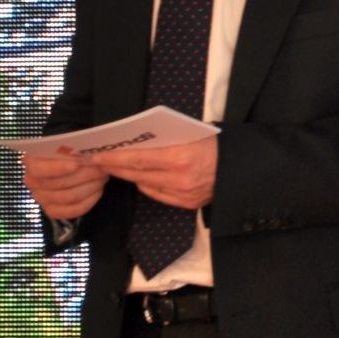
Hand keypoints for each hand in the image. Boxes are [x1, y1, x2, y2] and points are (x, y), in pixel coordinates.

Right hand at [24, 152, 108, 219]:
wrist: (80, 166)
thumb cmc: (74, 152)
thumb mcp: (73, 144)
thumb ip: (74, 148)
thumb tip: (83, 154)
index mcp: (32, 161)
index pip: (39, 169)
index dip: (57, 168)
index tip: (76, 165)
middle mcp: (32, 181)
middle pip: (57, 184)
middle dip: (83, 175)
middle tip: (100, 168)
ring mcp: (41, 197)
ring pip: (67, 197)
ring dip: (89, 186)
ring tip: (101, 177)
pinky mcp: (52, 210)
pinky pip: (72, 210)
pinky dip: (88, 201)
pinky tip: (97, 190)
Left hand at [90, 137, 217, 209]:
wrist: (241, 167)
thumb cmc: (215, 144)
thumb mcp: (190, 133)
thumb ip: (165, 139)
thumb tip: (135, 140)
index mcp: (180, 156)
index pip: (137, 159)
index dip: (114, 158)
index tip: (97, 155)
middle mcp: (180, 178)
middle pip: (137, 173)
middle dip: (115, 167)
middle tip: (99, 161)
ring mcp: (184, 193)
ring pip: (145, 185)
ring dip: (130, 176)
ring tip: (117, 168)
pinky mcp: (187, 203)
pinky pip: (158, 194)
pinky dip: (147, 185)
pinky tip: (142, 177)